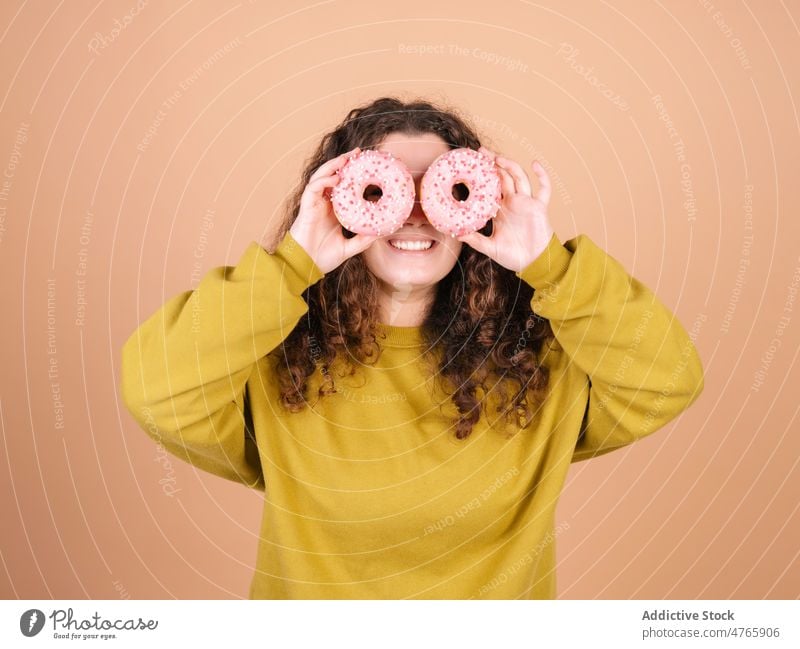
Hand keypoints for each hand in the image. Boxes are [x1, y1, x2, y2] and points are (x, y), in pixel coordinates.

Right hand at [289, 147, 379, 273]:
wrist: (305, 266)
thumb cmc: (322, 258)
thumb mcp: (348, 248)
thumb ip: (362, 240)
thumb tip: (380, 233)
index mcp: (333, 210)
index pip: (343, 186)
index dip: (352, 174)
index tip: (367, 165)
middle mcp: (324, 203)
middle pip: (332, 176)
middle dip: (344, 162)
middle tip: (359, 153)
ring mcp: (314, 203)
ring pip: (322, 177)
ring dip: (333, 166)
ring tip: (347, 158)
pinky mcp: (306, 206)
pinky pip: (313, 188)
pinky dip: (324, 181)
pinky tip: (336, 178)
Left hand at [456, 146, 555, 272]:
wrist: (533, 263)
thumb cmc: (512, 256)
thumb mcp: (490, 248)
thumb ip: (475, 240)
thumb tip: (457, 234)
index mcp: (500, 210)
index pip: (489, 187)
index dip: (482, 176)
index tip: (472, 165)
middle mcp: (512, 202)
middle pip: (502, 176)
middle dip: (493, 163)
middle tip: (481, 152)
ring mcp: (526, 202)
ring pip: (518, 178)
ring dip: (510, 166)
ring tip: (498, 158)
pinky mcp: (539, 206)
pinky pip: (544, 188)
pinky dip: (542, 175)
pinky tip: (535, 164)